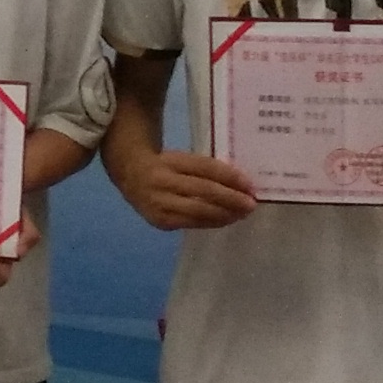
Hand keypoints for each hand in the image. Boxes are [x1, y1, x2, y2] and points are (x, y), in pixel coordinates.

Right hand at [118, 149, 258, 231]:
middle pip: (203, 190)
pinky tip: (226, 220)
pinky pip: (191, 223)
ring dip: (225, 214)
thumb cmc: (165, 166)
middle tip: (251, 204)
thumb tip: (240, 184)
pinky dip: (211, 222)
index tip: (250, 185)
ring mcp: (159, 203)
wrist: (130, 177)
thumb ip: (204, 168)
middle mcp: (162, 181)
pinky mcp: (160, 221)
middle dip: (231, 199)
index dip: (229, 177)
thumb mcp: (181, 158)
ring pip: (198, 211)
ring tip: (242, 214)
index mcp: (170, 160)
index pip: (205, 167)